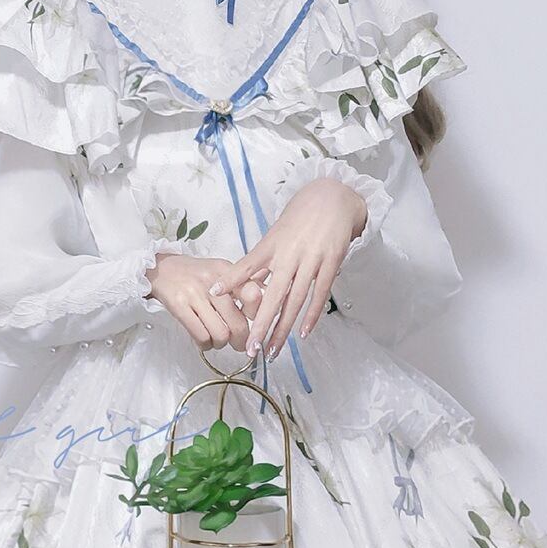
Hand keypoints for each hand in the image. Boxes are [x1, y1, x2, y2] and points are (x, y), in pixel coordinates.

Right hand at [145, 254, 250, 350]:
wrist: (161, 268)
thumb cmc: (194, 274)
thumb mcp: (221, 271)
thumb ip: (243, 285)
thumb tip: (266, 302)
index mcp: (227, 271)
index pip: (254, 295)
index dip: (258, 315)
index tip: (253, 322)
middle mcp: (213, 282)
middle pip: (238, 323)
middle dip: (241, 341)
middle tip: (239, 344)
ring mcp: (195, 294)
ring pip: (221, 333)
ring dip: (221, 344)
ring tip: (217, 340)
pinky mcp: (179, 306)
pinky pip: (201, 336)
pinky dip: (205, 345)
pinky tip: (204, 341)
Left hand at [208, 177, 367, 357]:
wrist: (332, 197)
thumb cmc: (299, 219)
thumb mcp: (275, 236)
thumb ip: (260, 262)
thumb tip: (239, 286)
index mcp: (272, 245)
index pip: (248, 265)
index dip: (232, 280)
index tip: (214, 295)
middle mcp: (290, 254)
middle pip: (273, 295)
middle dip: (261, 324)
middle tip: (251, 348)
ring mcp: (312, 259)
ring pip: (296, 300)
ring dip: (283, 328)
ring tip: (273, 350)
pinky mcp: (331, 263)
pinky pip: (320, 295)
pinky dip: (311, 316)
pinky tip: (302, 334)